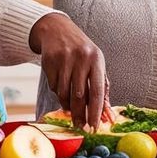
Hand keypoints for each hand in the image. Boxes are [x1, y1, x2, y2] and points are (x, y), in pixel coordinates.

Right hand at [29, 13, 110, 131]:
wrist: (57, 30)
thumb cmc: (82, 52)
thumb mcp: (96, 64)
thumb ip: (102, 89)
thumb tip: (107, 116)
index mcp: (96, 60)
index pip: (98, 91)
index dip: (96, 112)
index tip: (94, 127)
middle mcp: (81, 58)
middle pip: (79, 96)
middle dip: (79, 115)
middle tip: (80, 127)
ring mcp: (63, 59)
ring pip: (64, 93)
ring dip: (67, 105)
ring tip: (70, 108)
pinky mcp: (49, 61)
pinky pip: (53, 87)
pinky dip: (58, 94)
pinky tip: (62, 89)